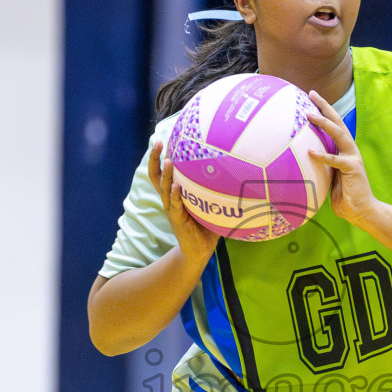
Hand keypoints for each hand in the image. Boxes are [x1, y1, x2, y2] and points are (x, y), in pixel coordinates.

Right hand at [148, 140, 219, 264]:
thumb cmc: (206, 226)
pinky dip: (175, 196)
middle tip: (157, 143)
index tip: (161, 139)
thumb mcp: (209, 205)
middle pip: (156, 176)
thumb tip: (237, 172)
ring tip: (169, 161)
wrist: (199, 252)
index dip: (158, 157)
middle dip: (154, 159)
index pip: (162, 172)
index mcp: (173, 195)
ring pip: (164, 189)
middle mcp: (169, 200)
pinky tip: (176, 187)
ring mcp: (171, 210)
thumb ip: (216, 190)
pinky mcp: (177, 221)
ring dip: (166, 175)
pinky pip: (174, 206)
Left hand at [306, 90, 380, 228]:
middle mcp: (350, 149)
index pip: (334, 126)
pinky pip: (335, 160)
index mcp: (344, 150)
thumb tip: (304, 160)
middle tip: (311, 93)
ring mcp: (352, 157)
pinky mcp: (352, 168)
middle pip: (337, 122)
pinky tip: (309, 151)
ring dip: (323, 123)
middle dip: (324, 107)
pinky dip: (322, 155)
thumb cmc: (345, 197)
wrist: (362, 211)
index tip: (311, 99)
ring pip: (338, 134)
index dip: (324, 111)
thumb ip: (322, 166)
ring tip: (308, 114)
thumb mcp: (329, 177)